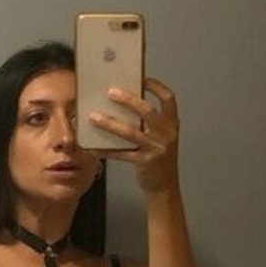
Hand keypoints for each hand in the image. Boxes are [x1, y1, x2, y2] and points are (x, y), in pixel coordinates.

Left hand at [88, 77, 180, 193]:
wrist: (165, 187)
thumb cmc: (159, 158)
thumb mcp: (160, 137)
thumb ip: (149, 123)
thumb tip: (125, 103)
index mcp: (172, 124)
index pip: (168, 99)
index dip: (156, 87)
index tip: (142, 79)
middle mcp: (166, 134)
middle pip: (147, 111)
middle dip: (128, 100)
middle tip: (110, 92)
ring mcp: (156, 148)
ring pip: (130, 132)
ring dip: (109, 123)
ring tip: (93, 117)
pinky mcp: (144, 162)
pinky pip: (121, 154)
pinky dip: (106, 150)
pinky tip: (93, 147)